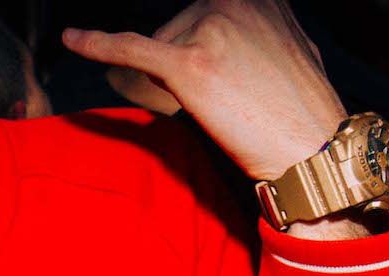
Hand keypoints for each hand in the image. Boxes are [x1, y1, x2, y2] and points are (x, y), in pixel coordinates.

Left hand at [63, 0, 344, 182]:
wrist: (316, 149)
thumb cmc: (302, 110)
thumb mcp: (291, 48)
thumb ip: (259, 31)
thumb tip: (222, 45)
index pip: (201, 16)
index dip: (199, 50)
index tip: (207, 72)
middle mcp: (233, 0)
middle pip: (175, 29)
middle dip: (183, 64)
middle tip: (223, 100)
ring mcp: (209, 28)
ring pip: (157, 51)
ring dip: (170, 83)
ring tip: (218, 108)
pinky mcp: (188, 64)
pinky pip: (130, 50)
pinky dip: (96, 45)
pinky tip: (71, 39)